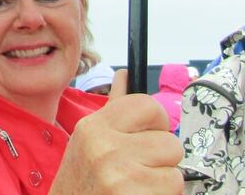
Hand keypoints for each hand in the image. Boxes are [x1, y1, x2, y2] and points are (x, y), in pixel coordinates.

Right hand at [49, 69, 183, 194]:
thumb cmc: (83, 180)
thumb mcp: (89, 140)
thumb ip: (114, 107)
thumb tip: (126, 75)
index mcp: (94, 127)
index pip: (148, 105)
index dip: (157, 124)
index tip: (146, 138)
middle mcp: (104, 147)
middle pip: (170, 142)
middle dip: (161, 160)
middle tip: (137, 170)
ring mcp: (118, 174)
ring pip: (175, 172)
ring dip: (161, 182)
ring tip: (136, 186)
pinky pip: (172, 190)